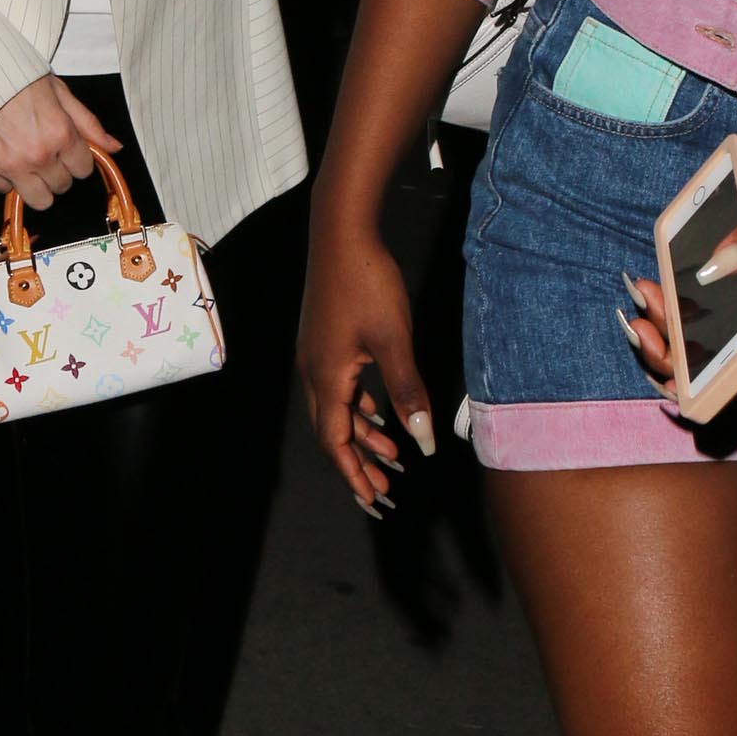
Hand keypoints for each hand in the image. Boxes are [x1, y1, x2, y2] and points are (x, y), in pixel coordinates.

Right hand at [0, 75, 122, 215]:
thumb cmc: (17, 78)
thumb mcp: (60, 93)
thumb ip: (88, 123)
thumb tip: (113, 147)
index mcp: (60, 134)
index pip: (83, 169)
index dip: (77, 159)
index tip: (67, 150)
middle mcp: (37, 155)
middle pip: (62, 186)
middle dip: (57, 171)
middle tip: (44, 151)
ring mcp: (10, 165)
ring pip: (38, 199)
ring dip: (36, 185)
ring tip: (27, 162)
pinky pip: (3, 189)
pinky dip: (4, 177)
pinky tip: (3, 155)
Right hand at [298, 219, 438, 515]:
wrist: (341, 232)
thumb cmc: (367, 283)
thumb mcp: (394, 341)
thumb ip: (408, 392)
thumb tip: (423, 442)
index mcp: (326, 377)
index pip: (335, 442)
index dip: (354, 475)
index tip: (373, 502)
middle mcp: (313, 371)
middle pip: (331, 432)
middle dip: (356, 464)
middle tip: (383, 493)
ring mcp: (317, 354)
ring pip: (336, 409)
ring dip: (361, 435)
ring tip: (391, 456)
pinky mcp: (325, 340)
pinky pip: (339, 387)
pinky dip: (358, 407)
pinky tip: (379, 411)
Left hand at [617, 140, 736, 383]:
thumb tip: (712, 268)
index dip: (701, 386)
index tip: (665, 366)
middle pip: (715, 366)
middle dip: (669, 354)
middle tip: (639, 322)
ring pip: (707, 343)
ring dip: (669, 329)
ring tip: (645, 294)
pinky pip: (709, 317)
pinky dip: (678, 310)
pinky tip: (656, 287)